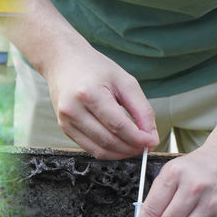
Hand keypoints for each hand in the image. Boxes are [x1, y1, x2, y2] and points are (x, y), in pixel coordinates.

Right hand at [44, 46, 158, 159]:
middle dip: (131, 148)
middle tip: (145, 146)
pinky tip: (118, 145)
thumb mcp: (124, 81)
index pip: (118, 125)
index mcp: (88, 93)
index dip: (138, 138)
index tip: (151, 141)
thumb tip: (151, 136)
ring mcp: (66, 121)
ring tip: (134, 146)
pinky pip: (89, 149)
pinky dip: (107, 151)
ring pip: (99, 150)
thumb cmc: (94, 68)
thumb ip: (141, 109)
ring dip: (120, 153)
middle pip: (108, 140)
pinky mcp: (64, 128)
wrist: (64, 62)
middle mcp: (73, 109)